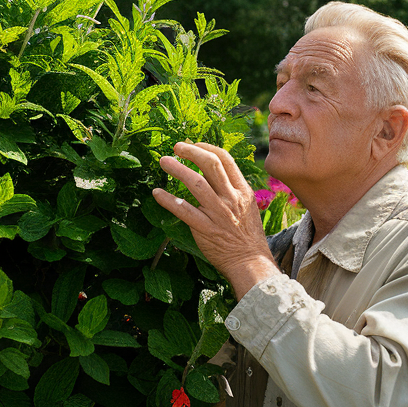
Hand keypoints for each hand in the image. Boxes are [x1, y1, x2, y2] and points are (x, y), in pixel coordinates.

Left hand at [152, 142, 279, 299]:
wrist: (250, 261)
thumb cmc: (247, 236)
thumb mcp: (248, 207)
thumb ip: (233, 190)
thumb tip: (216, 174)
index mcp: (242, 191)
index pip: (226, 160)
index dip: (208, 148)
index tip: (194, 144)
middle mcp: (231, 199)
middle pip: (211, 165)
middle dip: (192, 152)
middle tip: (177, 147)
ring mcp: (218, 213)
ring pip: (196, 184)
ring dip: (177, 170)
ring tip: (164, 162)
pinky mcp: (205, 229)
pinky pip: (184, 210)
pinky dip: (168, 200)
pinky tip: (157, 193)